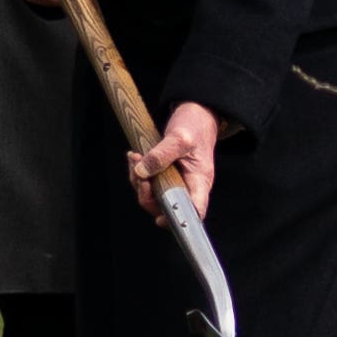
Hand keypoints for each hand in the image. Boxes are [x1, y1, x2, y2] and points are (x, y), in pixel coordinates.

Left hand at [128, 100, 219, 222]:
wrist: (196, 116)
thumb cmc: (195, 127)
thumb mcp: (179, 137)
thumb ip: (161, 154)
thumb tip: (142, 171)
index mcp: (199, 181)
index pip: (194, 210)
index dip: (179, 220)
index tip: (161, 219)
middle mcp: (188, 186)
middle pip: (166, 207)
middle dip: (147, 196)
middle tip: (140, 177)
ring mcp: (176, 183)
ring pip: (153, 196)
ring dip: (139, 182)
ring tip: (136, 158)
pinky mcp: (165, 177)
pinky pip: (149, 184)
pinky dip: (139, 174)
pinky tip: (136, 157)